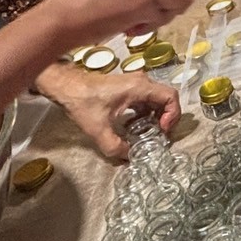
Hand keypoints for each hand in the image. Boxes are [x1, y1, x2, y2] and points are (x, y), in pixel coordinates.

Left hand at [32, 63, 181, 159]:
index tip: (163, 130)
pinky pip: (146, 100)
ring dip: (156, 116)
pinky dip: (146, 113)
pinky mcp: (128, 88)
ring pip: (156, 100)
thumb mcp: (99, 130)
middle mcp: (141, 82)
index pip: (171, 97)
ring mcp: (135, 83)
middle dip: (166, 118)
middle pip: (166, 99)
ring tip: (147, 132)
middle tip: (159, 135)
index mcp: (139, 87)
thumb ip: (115, 147)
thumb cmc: (83, 102)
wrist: (67, 87)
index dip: (173, 115)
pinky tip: (134, 125)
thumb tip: (129, 158)